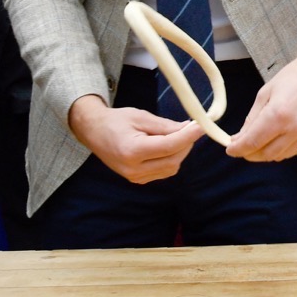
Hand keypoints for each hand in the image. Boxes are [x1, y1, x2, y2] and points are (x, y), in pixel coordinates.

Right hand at [68, 94, 201, 184]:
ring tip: (178, 134)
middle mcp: (133, 169)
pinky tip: (168, 145)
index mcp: (132, 150)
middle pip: (173, 160)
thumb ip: (166, 126)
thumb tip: (189, 129)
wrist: (95, 132)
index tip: (202, 126)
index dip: (189, 136)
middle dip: (187, 144)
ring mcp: (134, 177)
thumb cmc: (117, 120)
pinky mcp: (137, 180)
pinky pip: (163, 171)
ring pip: (171, 168)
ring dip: (180, 152)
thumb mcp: (141, 116)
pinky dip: (171, 158)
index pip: (169, 146)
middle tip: (192, 127)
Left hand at [226, 37, 296, 161]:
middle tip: (241, 146)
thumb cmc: (295, 75)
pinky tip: (275, 140)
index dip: (238, 149)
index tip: (230, 149)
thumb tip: (239, 137)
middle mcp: (294, 128)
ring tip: (258, 142)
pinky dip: (280, 150)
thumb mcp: (266, 92)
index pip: (252, 142)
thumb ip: (252, 118)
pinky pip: (293, 152)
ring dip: (264, 153)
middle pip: (265, 154)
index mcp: (278, 114)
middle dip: (249, 153)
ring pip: (279, 156)